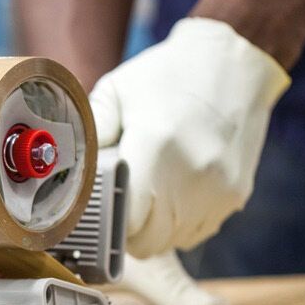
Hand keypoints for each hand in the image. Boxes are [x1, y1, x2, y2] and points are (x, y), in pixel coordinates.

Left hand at [90, 17, 289, 259]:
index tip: (103, 208)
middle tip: (122, 205)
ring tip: (149, 196)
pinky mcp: (235, 196)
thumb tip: (68, 169)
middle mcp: (192, 176)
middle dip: (128, 231)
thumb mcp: (117, 91)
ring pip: (173, 243)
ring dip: (155, 230)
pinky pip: (197, 234)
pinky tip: (175, 196)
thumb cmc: (168, 75)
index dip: (109, 222)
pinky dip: (181, 225)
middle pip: (148, 242)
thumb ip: (92, 133)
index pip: (126, 222)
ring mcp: (218, 191)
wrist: (235, 62)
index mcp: (155, 148)